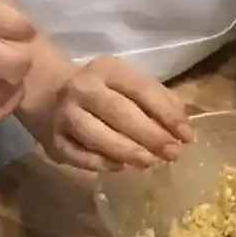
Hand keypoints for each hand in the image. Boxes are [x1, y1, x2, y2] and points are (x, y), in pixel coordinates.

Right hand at [21, 48, 192, 174]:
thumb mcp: (128, 83)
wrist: (48, 94)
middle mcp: (82, 89)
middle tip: (173, 154)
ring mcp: (65, 115)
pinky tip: (122, 167)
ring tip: (151, 162)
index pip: (141, 89)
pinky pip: (80, 156)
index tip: (187, 135)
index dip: (167, 113)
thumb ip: (158, 99)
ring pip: (98, 136)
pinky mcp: (53, 141)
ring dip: (129, 151)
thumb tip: (184, 126)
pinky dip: (102, 163)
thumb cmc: (102, 91)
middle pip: (120, 113)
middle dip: (151, 136)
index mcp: (106, 69)